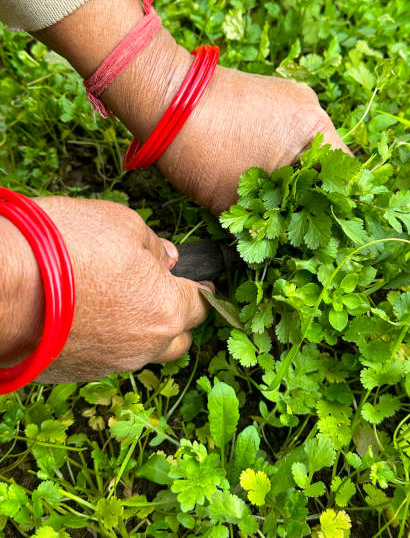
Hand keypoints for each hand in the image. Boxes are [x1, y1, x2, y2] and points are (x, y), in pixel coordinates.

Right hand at [0, 197, 212, 382]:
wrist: (1, 286)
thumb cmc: (68, 247)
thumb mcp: (123, 224)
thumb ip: (155, 246)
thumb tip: (167, 259)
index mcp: (166, 309)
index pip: (200, 305)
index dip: (201, 290)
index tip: (199, 283)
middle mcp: (144, 346)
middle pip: (177, 339)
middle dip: (175, 317)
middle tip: (160, 293)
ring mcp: (109, 365)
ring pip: (142, 353)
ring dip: (141, 332)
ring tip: (119, 302)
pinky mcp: (76, 373)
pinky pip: (107, 358)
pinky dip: (108, 340)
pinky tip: (88, 316)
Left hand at [33, 0, 349, 214]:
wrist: (164, 96)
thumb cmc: (199, 148)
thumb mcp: (232, 198)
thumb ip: (263, 221)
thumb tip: (275, 243)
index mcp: (313, 131)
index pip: (343, 180)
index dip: (333, 212)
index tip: (318, 233)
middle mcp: (311, 108)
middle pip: (325, 165)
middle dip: (311, 196)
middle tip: (295, 223)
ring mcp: (291, 98)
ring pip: (305, 150)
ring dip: (294, 176)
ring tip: (275, 203)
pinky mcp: (271, 95)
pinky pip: (287, 133)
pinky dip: (280, 156)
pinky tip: (261, 176)